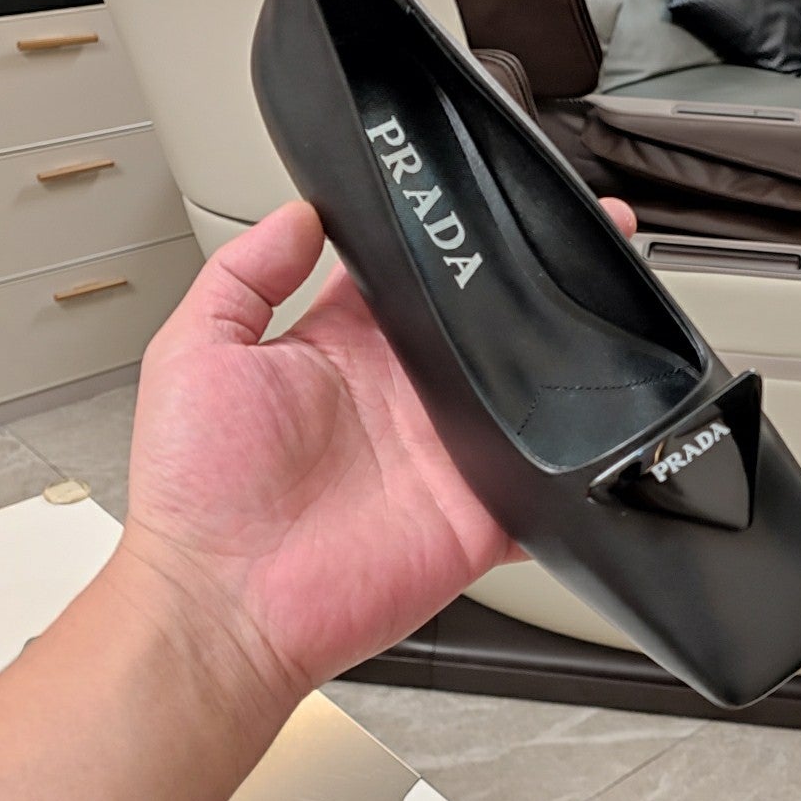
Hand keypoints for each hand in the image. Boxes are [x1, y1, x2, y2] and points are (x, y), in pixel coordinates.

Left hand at [109, 197, 635, 718]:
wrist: (222, 610)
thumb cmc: (195, 496)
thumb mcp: (193, 355)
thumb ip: (244, 275)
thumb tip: (298, 211)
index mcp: (345, 349)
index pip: (408, 272)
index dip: (442, 233)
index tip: (475, 190)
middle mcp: (403, 394)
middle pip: (483, 320)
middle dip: (530, 278)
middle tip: (572, 226)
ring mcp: (446, 452)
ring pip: (526, 388)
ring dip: (566, 349)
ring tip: (603, 293)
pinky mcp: (480, 511)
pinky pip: (545, 477)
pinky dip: (577, 454)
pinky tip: (606, 409)